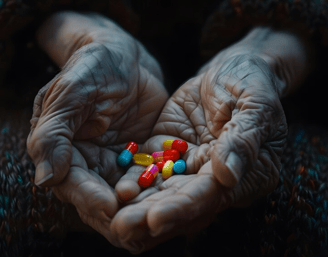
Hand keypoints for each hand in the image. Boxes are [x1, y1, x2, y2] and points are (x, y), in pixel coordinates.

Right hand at [26, 12, 167, 238]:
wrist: (123, 57)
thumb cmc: (91, 67)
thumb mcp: (70, 93)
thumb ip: (54, 133)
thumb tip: (46, 179)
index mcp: (65, 152)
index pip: (73, 185)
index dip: (90, 198)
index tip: (110, 205)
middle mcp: (91, 164)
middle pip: (102, 199)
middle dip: (121, 212)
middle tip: (142, 222)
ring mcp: (119, 163)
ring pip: (130, 194)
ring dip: (145, 205)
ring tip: (163, 212)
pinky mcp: (143, 157)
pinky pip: (153, 177)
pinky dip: (163, 186)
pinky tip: (178, 192)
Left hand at [109, 53, 287, 252]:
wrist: (229, 70)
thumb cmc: (251, 83)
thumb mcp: (255, 104)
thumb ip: (243, 139)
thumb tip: (226, 176)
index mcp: (247, 173)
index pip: (212, 196)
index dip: (184, 208)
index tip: (155, 219)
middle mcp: (215, 177)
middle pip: (182, 201)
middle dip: (152, 215)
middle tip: (122, 226)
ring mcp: (189, 165)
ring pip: (162, 190)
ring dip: (137, 204)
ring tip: (110, 216)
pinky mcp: (168, 151)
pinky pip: (149, 168)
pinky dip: (132, 180)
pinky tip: (113, 189)